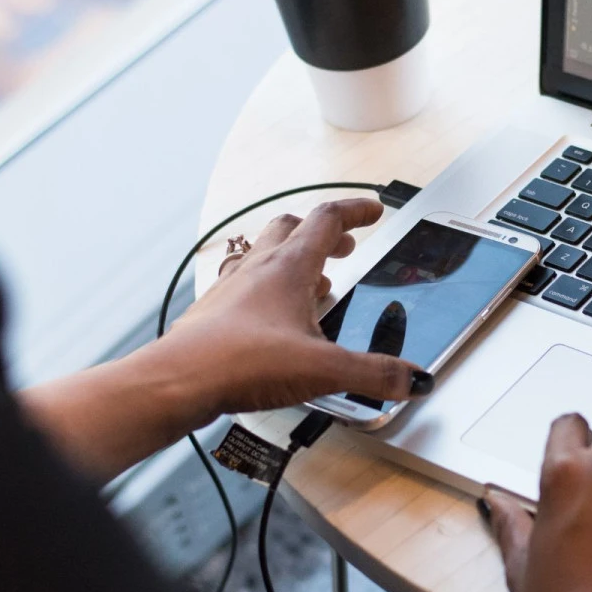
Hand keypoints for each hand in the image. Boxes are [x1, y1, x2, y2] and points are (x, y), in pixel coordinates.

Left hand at [138, 198, 431, 420]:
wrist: (179, 380)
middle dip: (322, 233)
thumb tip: (412, 378)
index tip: (373, 210)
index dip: (355, 211)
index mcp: (289, 267)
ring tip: (313, 283)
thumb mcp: (324, 369)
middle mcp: (258, 269)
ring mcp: (232, 288)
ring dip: (292, 259)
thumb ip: (374, 374)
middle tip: (343, 246)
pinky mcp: (215, 314)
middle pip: (291, 228)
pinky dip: (265, 290)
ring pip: (264, 254)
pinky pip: (243, 286)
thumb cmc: (241, 362)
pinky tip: (273, 319)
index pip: (328, 219)